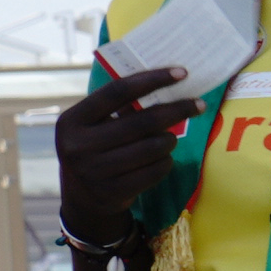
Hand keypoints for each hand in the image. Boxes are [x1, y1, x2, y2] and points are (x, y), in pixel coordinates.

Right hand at [48, 59, 197, 253]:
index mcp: (72, 121)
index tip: (182, 73)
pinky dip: (165, 162)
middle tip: (198, 104)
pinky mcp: (113, 192)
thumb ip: (117, 107)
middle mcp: (79, 145)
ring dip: (169, 140)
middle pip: (142, 121)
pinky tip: (161, 159)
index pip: (117, 92)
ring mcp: (95, 171)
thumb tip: (167, 82)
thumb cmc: (94, 148)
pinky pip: (156, 170)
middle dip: (177, 110)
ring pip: (154, 147)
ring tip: (167, 139)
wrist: (82, 197)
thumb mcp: (91, 126)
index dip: (152, 80)